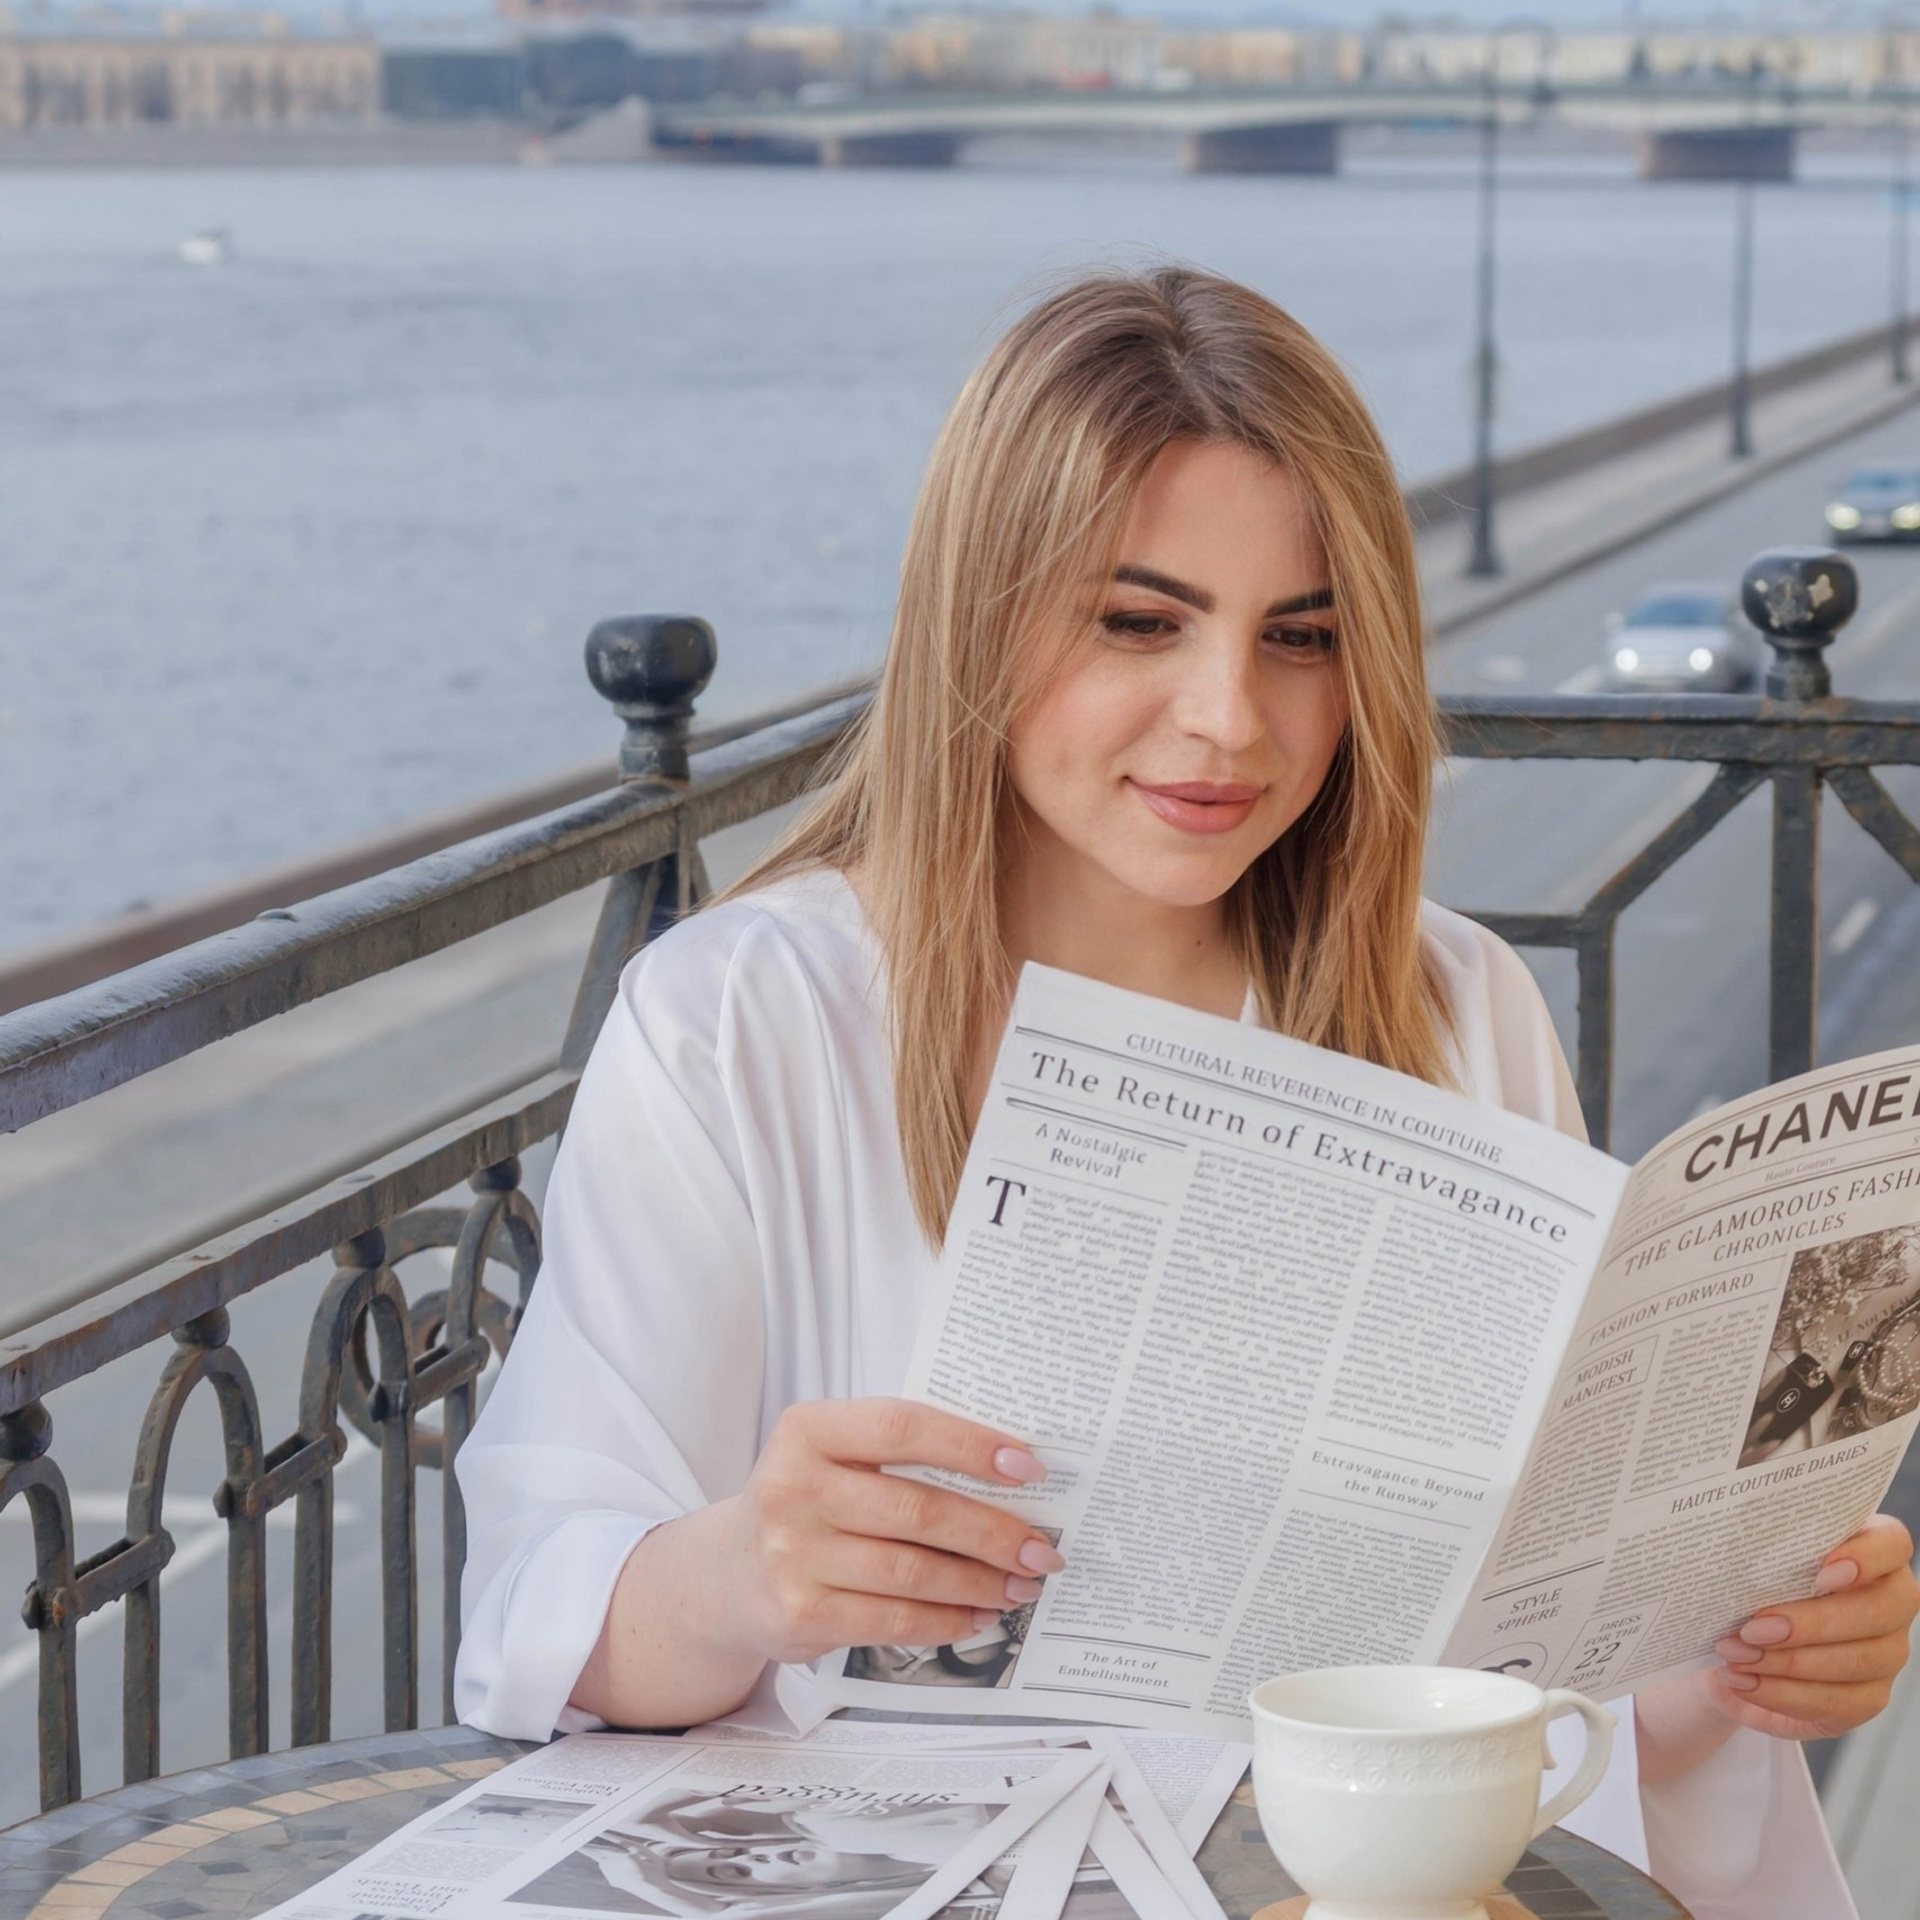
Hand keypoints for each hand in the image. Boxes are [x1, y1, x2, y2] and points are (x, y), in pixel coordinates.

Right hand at [709, 1396, 1064, 1666]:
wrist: (726, 1574)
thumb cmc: (806, 1502)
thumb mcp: (832, 1455)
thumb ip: (899, 1452)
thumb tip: (1009, 1473)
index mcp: (808, 1429)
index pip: (901, 1427)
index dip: (969, 1445)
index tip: (1029, 1466)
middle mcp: (793, 1487)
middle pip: (917, 1509)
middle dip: (993, 1532)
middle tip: (1042, 1548)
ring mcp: (791, 1554)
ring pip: (912, 1571)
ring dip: (980, 1581)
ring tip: (1021, 1585)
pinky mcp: (799, 1614)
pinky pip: (893, 1620)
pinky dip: (947, 1619)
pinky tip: (979, 1614)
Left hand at [1706, 1512, 1917, 1738]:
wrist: (1734, 1644)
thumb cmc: (1749, 1587)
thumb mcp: (1748, 1562)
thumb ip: (1756, 1551)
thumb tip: (1723, 1551)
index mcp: (1870, 1552)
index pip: (1893, 1544)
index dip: (1867, 1556)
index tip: (1822, 1569)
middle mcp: (1890, 1602)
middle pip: (1878, 1611)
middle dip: (1812, 1623)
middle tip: (1753, 1629)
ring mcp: (1886, 1652)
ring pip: (1858, 1661)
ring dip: (1789, 1662)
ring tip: (1735, 1656)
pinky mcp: (1869, 1697)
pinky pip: (1838, 1702)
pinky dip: (1784, 1694)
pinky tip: (1744, 1682)